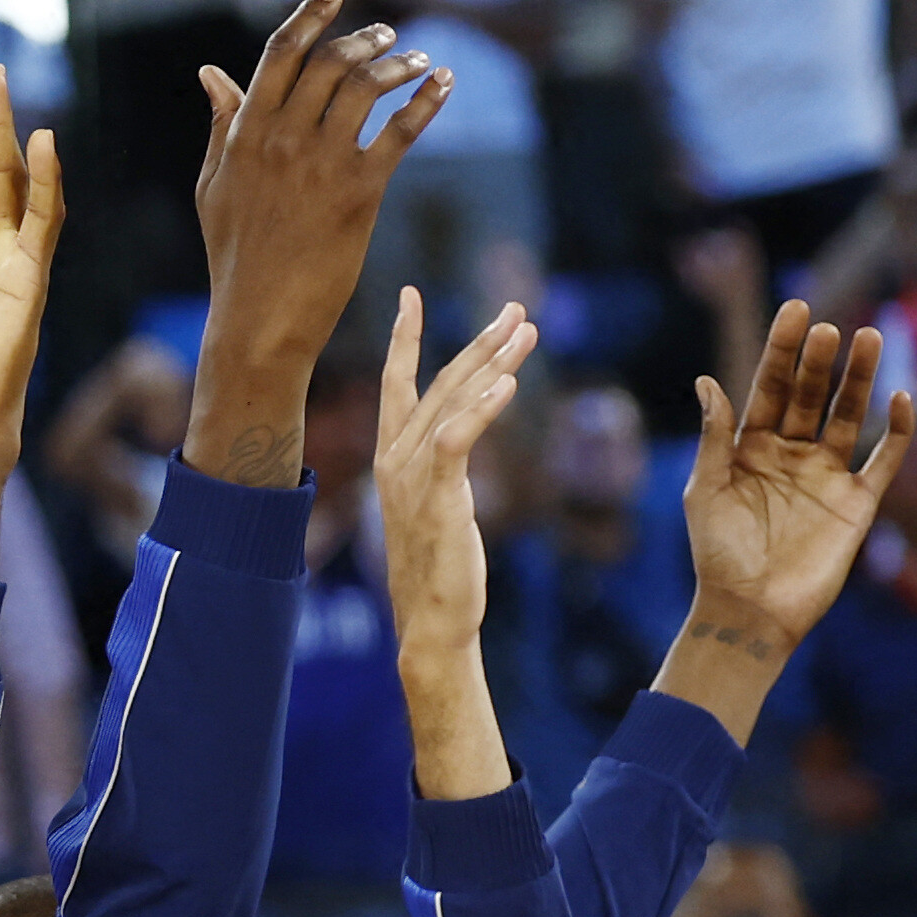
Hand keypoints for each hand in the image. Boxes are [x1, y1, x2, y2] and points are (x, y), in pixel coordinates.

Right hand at [191, 0, 444, 360]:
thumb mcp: (213, 185)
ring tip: (418, 60)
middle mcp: (283, 140)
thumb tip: (213, 72)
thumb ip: (221, 125)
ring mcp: (321, 164)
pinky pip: (400, 132)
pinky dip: (426, 102)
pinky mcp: (359, 193)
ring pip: (366, 89)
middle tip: (388, 34)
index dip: (309, 17)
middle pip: (329, 63)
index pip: (279, 55)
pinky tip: (444, 85)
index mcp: (245, 134)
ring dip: (398, 64)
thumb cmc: (235, 254)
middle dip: (364, 39)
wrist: (261, 318)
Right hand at [375, 287, 537, 679]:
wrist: (432, 621)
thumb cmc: (439, 569)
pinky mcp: (438, 496)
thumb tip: (455, 441)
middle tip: (514, 307)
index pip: (396, 383)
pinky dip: (482, 408)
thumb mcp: (437, 505)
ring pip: (454, 402)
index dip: (403, 338)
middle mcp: (395, 459)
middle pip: (439, 383)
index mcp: (391, 457)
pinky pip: (457, 439)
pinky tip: (507, 384)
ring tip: (526, 329)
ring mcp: (412, 477)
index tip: (410, 295)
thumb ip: (441, 466)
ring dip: (493, 362)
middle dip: (479, 342)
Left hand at [681, 306, 916, 644]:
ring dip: (860, 380)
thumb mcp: (706, 490)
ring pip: (849, 416)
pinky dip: (897, 431)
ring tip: (870, 337)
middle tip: (831, 327)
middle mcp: (791, 454)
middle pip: (811, 395)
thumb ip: (714, 437)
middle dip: (821, 361)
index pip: (770, 386)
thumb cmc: (717, 555)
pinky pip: (884, 460)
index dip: (782, 349)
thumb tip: (707, 381)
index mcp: (750, 446)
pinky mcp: (857, 503)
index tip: (797, 308)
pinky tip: (903, 398)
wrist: (750, 612)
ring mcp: (826, 476)